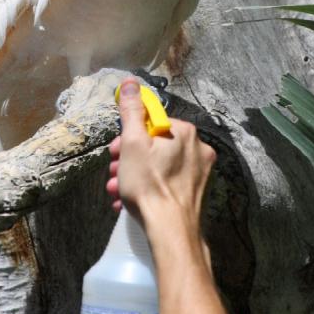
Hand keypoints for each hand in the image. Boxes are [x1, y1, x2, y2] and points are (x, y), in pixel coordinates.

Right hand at [106, 77, 215, 238]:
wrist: (171, 231)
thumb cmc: (150, 185)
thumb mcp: (132, 142)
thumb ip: (131, 111)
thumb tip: (130, 83)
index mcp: (185, 131)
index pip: (152, 123)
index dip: (129, 136)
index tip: (115, 151)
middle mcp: (198, 148)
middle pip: (155, 145)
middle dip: (129, 158)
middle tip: (114, 172)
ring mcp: (200, 172)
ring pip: (160, 166)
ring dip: (135, 175)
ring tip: (117, 190)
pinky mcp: (197, 192)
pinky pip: (168, 183)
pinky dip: (149, 188)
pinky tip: (131, 201)